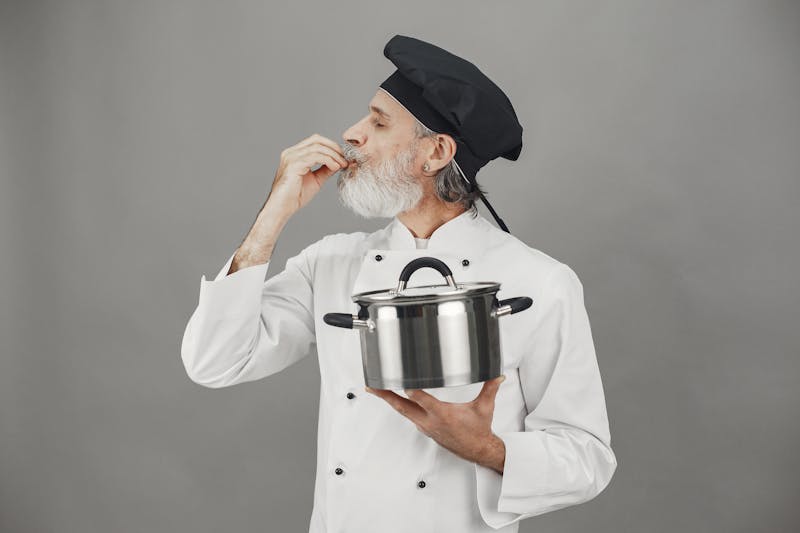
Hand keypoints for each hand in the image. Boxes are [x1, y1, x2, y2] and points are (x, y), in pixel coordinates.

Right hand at [267, 133, 348, 215]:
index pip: (315, 141)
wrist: (282, 208)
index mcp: (294, 154)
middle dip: (334, 148)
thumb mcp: (316, 179)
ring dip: (333, 155)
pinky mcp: (293, 164)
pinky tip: (335, 167)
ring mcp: (291, 157)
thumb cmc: (295, 196)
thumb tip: (339, 162)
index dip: (331, 146)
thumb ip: (326, 169)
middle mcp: (291, 152)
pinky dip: (328, 160)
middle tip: (345, 159)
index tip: (343, 157)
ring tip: (342, 165)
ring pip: (318, 147)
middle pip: (317, 140)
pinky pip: (315, 156)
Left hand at [366, 375, 506, 471]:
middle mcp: (429, 421)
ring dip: (389, 399)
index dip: (409, 389)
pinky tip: (396, 398)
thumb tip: (498, 375)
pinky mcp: (424, 428)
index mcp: (442, 414)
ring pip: (402, 411)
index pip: (421, 399)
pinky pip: (408, 415)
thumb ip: (490, 388)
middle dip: (385, 395)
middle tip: (372, 386)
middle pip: (402, 406)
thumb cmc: (478, 430)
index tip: (399, 379)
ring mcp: (425, 426)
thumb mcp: (485, 408)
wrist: (477, 450)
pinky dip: (400, 405)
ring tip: (376, 389)